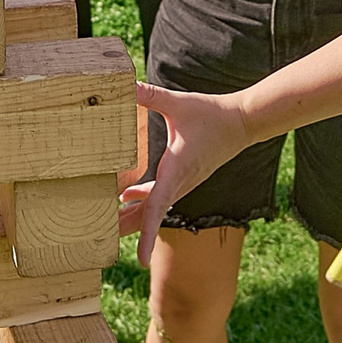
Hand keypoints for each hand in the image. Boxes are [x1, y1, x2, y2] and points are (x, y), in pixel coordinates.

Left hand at [118, 80, 253, 264]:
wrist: (241, 123)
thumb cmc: (211, 114)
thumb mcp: (179, 103)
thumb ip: (150, 95)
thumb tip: (125, 83)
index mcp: (176, 170)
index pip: (157, 207)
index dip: (145, 233)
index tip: (139, 259)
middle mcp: (179, 183)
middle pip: (148, 216)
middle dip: (126, 230)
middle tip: (100, 244)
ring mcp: (182, 184)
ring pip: (153, 208)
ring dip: (131, 218)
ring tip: (104, 227)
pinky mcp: (184, 179)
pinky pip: (160, 197)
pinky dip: (141, 203)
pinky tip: (125, 198)